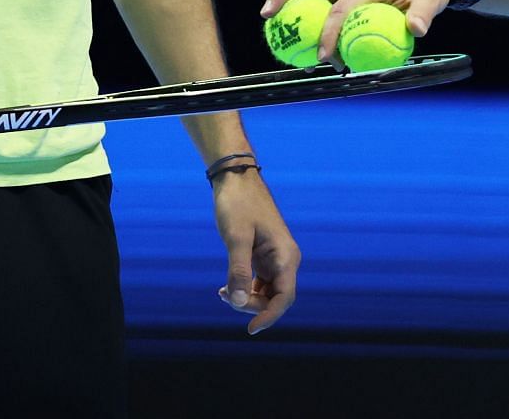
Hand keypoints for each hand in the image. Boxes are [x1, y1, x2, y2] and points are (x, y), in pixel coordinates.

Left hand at [211, 170, 299, 334]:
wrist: (236, 179)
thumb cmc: (238, 204)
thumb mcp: (236, 237)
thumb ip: (237, 270)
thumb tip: (236, 302)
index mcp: (286, 255)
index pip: (284, 297)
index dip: (269, 317)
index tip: (251, 330)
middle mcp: (285, 260)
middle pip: (275, 299)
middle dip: (251, 306)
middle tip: (224, 296)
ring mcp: (275, 259)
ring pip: (266, 294)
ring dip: (245, 299)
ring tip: (221, 293)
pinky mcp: (264, 257)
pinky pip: (258, 284)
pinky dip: (243, 289)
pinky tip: (224, 289)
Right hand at [261, 0, 468, 65]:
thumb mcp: (430, 1)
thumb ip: (422, 14)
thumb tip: (416, 30)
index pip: (340, 9)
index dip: (329, 33)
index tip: (326, 58)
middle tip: (266, 16)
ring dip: (286, 1)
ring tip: (272, 28)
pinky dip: (305, 14)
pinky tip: (300, 38)